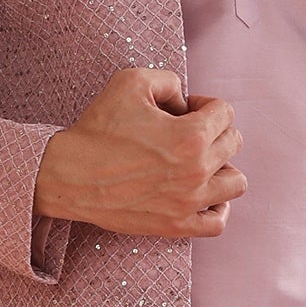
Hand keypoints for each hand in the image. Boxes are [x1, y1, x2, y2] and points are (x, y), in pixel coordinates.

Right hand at [35, 68, 245, 238]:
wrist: (69, 176)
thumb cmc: (97, 130)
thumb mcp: (130, 82)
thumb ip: (170, 80)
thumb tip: (186, 101)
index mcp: (191, 135)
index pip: (225, 112)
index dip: (204, 104)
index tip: (184, 110)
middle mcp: (197, 170)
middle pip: (233, 143)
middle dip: (213, 131)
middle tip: (184, 133)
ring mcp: (189, 202)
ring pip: (236, 182)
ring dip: (223, 167)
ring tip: (199, 163)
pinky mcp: (176, 226)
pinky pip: (218, 222)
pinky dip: (218, 206)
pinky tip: (203, 193)